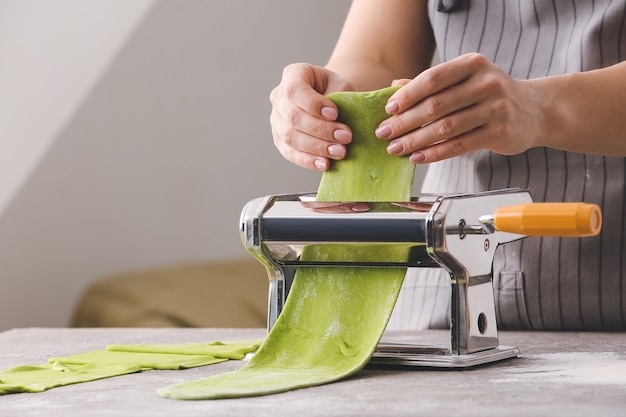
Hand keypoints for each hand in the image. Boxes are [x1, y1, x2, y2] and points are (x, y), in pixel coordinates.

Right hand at [270, 63, 355, 170]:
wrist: (328, 103)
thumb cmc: (336, 91)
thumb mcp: (342, 85)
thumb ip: (341, 97)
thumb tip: (342, 120)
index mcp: (293, 75)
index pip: (295, 89)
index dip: (313, 104)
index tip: (335, 114)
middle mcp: (279, 97)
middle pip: (293, 116)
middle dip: (321, 129)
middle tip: (346, 137)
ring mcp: (276, 120)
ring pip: (290, 137)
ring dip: (317, 147)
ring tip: (340, 152)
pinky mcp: (279, 140)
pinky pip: (290, 153)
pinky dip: (308, 160)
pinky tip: (325, 164)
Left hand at [376, 53, 543, 162]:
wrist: (535, 110)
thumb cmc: (491, 93)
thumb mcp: (465, 79)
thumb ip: (432, 83)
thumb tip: (395, 87)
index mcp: (472, 64)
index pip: (433, 78)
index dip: (408, 95)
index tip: (388, 109)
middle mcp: (486, 83)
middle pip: (435, 105)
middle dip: (405, 122)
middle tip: (385, 133)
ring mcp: (495, 108)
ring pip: (445, 128)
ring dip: (415, 141)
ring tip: (396, 148)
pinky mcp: (499, 133)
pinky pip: (459, 146)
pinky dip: (434, 153)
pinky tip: (418, 157)